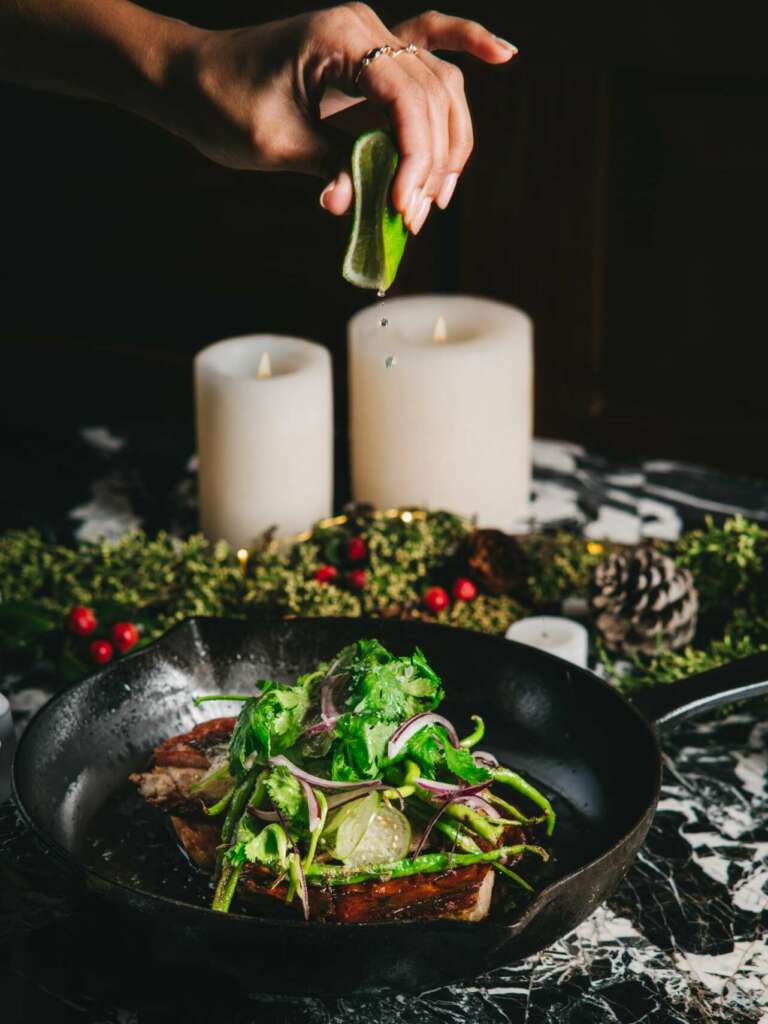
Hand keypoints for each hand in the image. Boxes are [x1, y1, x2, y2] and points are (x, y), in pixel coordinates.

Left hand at [170, 5, 516, 232]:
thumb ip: (334, 168)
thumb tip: (367, 205)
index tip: (404, 207)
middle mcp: (363, 28)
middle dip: (431, 162)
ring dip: (446, 141)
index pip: (406, 99)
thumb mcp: (279, 146)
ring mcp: (368, 35)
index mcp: (339, 39)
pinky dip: (464, 46)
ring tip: (433, 195)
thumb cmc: (221, 105)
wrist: (187, 78)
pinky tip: (503, 54)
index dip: (415, 158)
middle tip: (414, 216)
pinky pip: (427, 43)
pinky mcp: (365, 53)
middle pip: (432, 94)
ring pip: (438, 84)